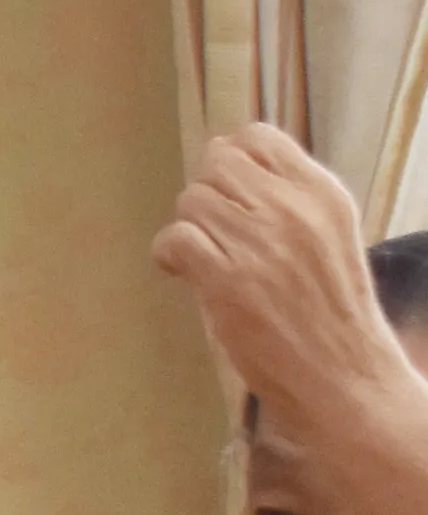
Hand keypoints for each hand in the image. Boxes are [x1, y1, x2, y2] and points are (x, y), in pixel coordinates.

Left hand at [153, 123, 427, 454]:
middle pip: (215, 164)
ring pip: (191, 199)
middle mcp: (295, 208)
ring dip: (187, 230)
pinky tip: (185, 276)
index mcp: (324, 194)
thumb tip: (226, 172)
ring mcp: (262, 242)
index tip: (229, 201)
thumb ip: (286, 204)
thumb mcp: (325, 238)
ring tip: (204, 262)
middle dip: (204, 197)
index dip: (228, 165)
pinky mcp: (230, 279)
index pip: (257, 138)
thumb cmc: (330, 314)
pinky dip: (168, 256)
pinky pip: (175, 238)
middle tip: (215, 238)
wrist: (346, 376)